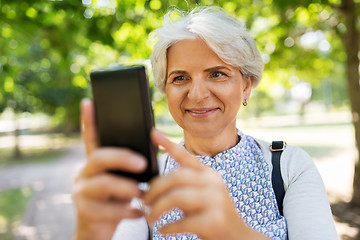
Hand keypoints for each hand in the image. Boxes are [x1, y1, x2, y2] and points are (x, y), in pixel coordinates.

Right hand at [73, 99, 146, 239]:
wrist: (99, 231)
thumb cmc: (117, 200)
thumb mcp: (125, 180)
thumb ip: (132, 165)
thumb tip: (156, 146)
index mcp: (96, 162)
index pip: (91, 138)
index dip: (89, 121)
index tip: (89, 101)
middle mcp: (84, 173)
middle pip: (98, 157)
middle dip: (122, 158)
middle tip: (141, 164)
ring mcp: (81, 191)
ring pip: (103, 184)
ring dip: (127, 188)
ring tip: (142, 193)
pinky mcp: (84, 212)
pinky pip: (107, 210)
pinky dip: (127, 211)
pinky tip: (139, 212)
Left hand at [145, 129, 268, 239]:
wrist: (238, 238)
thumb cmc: (212, 215)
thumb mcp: (201, 194)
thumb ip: (184, 186)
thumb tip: (154, 184)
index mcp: (208, 174)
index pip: (186, 156)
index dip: (168, 144)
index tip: (152, 133)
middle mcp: (213, 183)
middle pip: (175, 177)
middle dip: (153, 190)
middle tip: (142, 202)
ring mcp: (216, 201)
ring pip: (176, 197)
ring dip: (157, 208)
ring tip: (149, 218)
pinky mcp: (214, 221)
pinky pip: (183, 221)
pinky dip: (168, 227)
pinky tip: (163, 230)